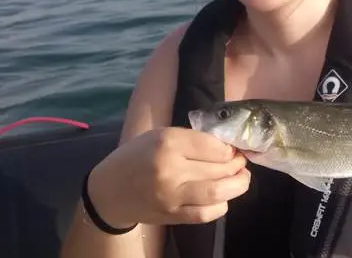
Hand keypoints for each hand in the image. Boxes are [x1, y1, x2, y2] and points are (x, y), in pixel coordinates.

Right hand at [88, 126, 250, 227]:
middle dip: (237, 164)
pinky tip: (223, 197)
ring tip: (242, 178)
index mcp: (167, 143)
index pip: (213, 145)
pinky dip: (221, 206)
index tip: (232, 148)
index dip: (229, 148)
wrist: (109, 191)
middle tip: (241, 162)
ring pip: (217, 192)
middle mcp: (170, 169)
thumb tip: (226, 147)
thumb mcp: (159, 135)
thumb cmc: (136, 156)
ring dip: (237, 185)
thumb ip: (191, 139)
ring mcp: (171, 196)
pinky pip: (205, 214)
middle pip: (219, 168)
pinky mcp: (172, 216)